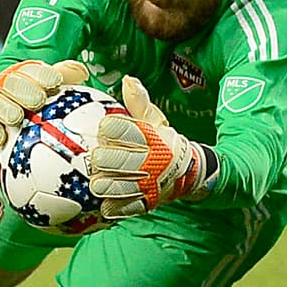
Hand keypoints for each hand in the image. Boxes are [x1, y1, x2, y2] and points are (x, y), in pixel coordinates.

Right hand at [0, 59, 89, 146]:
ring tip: (17, 118)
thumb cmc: (38, 94)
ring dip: (7, 110)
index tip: (55, 82)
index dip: (43, 75)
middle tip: (37, 100)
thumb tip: (82, 73)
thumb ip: (68, 75)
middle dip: (24, 91)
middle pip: (13, 84)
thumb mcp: (53, 81)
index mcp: (25, 71)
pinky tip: (1, 138)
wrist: (9, 103)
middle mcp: (6, 84)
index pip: (33, 70)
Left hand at [89, 76, 211, 217]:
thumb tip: (128, 80)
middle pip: (119, 159)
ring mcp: (151, 184)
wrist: (189, 172)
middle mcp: (152, 161)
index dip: (112, 128)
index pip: (126, 129)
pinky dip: (115, 207)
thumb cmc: (161, 142)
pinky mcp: (148, 203)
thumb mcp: (154, 120)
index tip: (104, 127)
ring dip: (105, 184)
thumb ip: (139, 102)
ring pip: (121, 186)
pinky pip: (127, 207)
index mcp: (151, 137)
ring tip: (96, 183)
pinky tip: (104, 205)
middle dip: (104, 159)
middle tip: (96, 158)